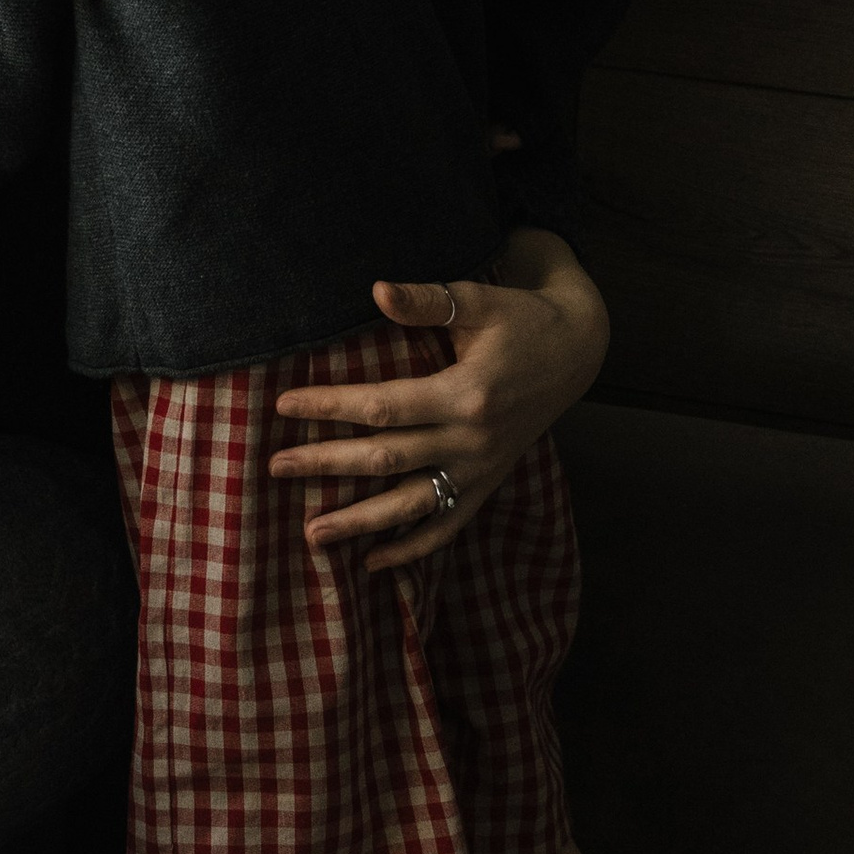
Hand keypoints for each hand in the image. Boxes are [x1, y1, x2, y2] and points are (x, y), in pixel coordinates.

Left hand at [270, 231, 608, 573]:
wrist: (577, 352)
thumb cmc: (521, 319)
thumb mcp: (478, 301)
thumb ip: (427, 302)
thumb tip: (376, 291)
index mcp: (465, 394)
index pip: (382, 406)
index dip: (330, 407)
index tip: (283, 406)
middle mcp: (472, 441)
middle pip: (386, 459)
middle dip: (327, 464)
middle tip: (275, 467)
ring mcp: (481, 469)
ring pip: (411, 505)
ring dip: (360, 522)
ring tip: (310, 533)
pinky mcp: (487, 484)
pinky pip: (447, 525)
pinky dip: (411, 548)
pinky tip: (371, 563)